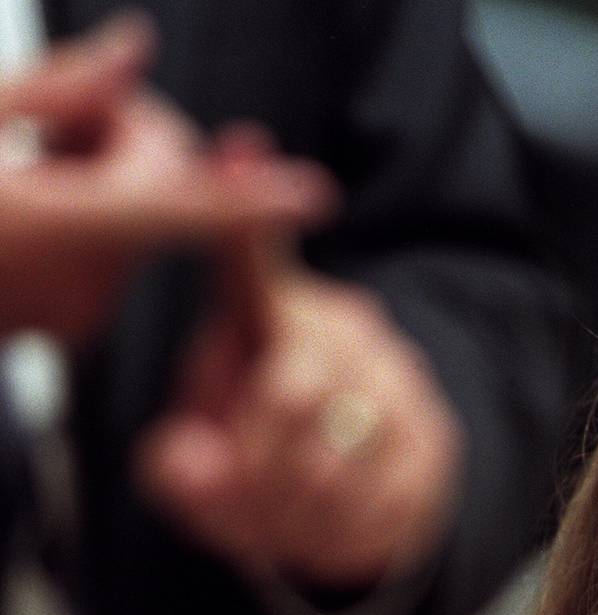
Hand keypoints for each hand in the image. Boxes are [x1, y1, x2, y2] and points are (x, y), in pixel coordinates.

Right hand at [0, 13, 336, 339]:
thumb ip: (57, 90)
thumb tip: (135, 48)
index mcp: (44, 224)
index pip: (172, 208)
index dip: (248, 201)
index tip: (314, 194)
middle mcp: (71, 282)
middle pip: (161, 194)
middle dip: (137, 141)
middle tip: (64, 118)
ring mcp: (73, 313)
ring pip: (141, 224)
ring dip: (108, 177)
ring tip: (28, 162)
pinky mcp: (69, 327)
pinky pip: (115, 257)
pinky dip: (94, 219)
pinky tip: (32, 204)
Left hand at [137, 235, 464, 589]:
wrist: (370, 499)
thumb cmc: (271, 456)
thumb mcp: (206, 458)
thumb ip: (180, 466)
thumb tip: (189, 468)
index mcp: (279, 315)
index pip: (255, 265)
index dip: (246, 222)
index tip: (241, 150)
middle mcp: (351, 333)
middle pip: (292, 392)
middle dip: (251, 464)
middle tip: (229, 496)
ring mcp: (401, 386)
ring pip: (335, 459)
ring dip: (287, 511)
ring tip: (269, 522)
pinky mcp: (434, 444)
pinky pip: (377, 499)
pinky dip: (332, 533)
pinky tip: (321, 527)